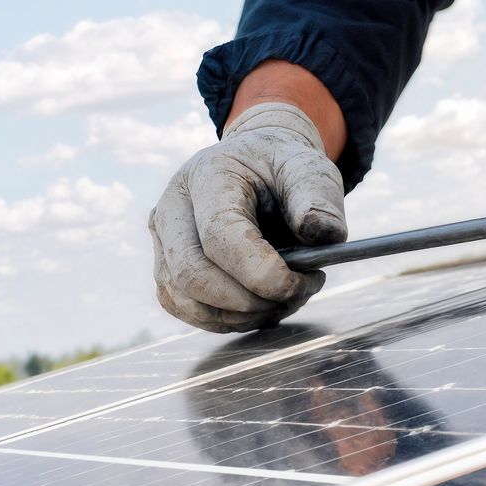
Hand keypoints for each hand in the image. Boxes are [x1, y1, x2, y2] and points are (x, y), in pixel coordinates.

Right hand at [149, 102, 346, 331]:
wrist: (257, 165)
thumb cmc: (282, 168)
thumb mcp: (309, 168)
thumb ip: (319, 198)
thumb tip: (323, 233)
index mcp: (208, 175)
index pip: (219, 236)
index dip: (259, 272)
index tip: (299, 283)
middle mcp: (173, 206)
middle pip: (193, 274)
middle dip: (248, 301)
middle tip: (294, 294)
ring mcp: (162, 239)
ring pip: (184, 299)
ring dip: (239, 316)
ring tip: (281, 300)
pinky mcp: (165, 266)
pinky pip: (185, 308)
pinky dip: (226, 320)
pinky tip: (260, 306)